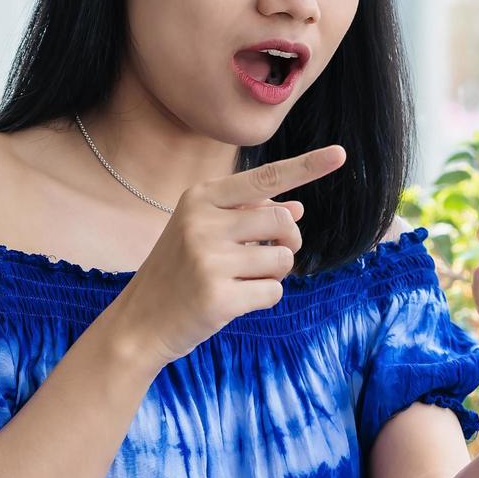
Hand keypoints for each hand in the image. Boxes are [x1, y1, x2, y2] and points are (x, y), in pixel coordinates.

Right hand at [107, 144, 346, 369]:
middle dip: (288, 243)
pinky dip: (263, 298)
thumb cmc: (178, 273)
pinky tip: (234, 301)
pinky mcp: (217, 297)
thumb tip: (297, 209)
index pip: (264, 178)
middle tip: (269, 256)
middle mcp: (202, 223)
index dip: (306, 167)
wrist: (138, 323)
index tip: (340, 154)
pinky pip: (273, 292)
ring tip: (240, 281)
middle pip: (282, 223)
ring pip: (282, 260)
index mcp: (200, 198)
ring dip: (273, 274)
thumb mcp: (204, 233)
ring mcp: (208, 260)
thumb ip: (248, 216)